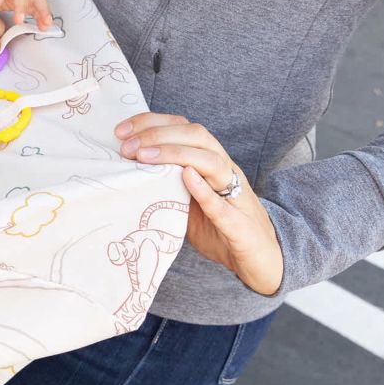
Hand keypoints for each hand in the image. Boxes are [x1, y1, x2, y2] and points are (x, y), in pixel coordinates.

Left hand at [115, 113, 284, 296]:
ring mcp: (235, 196)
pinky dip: (204, 190)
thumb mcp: (188, 201)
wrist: (262, 261)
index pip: (184, 129)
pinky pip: (223, 205)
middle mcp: (225, 172)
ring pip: (212, 162)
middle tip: (127, 147)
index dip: (153, 123)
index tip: (121, 130)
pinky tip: (186, 177)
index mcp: (211, 163)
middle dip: (159, 134)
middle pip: (197, 136)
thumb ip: (167, 184)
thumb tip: (127, 170)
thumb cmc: (220, 228)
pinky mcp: (240, 225)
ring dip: (176, 154)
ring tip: (145, 157)